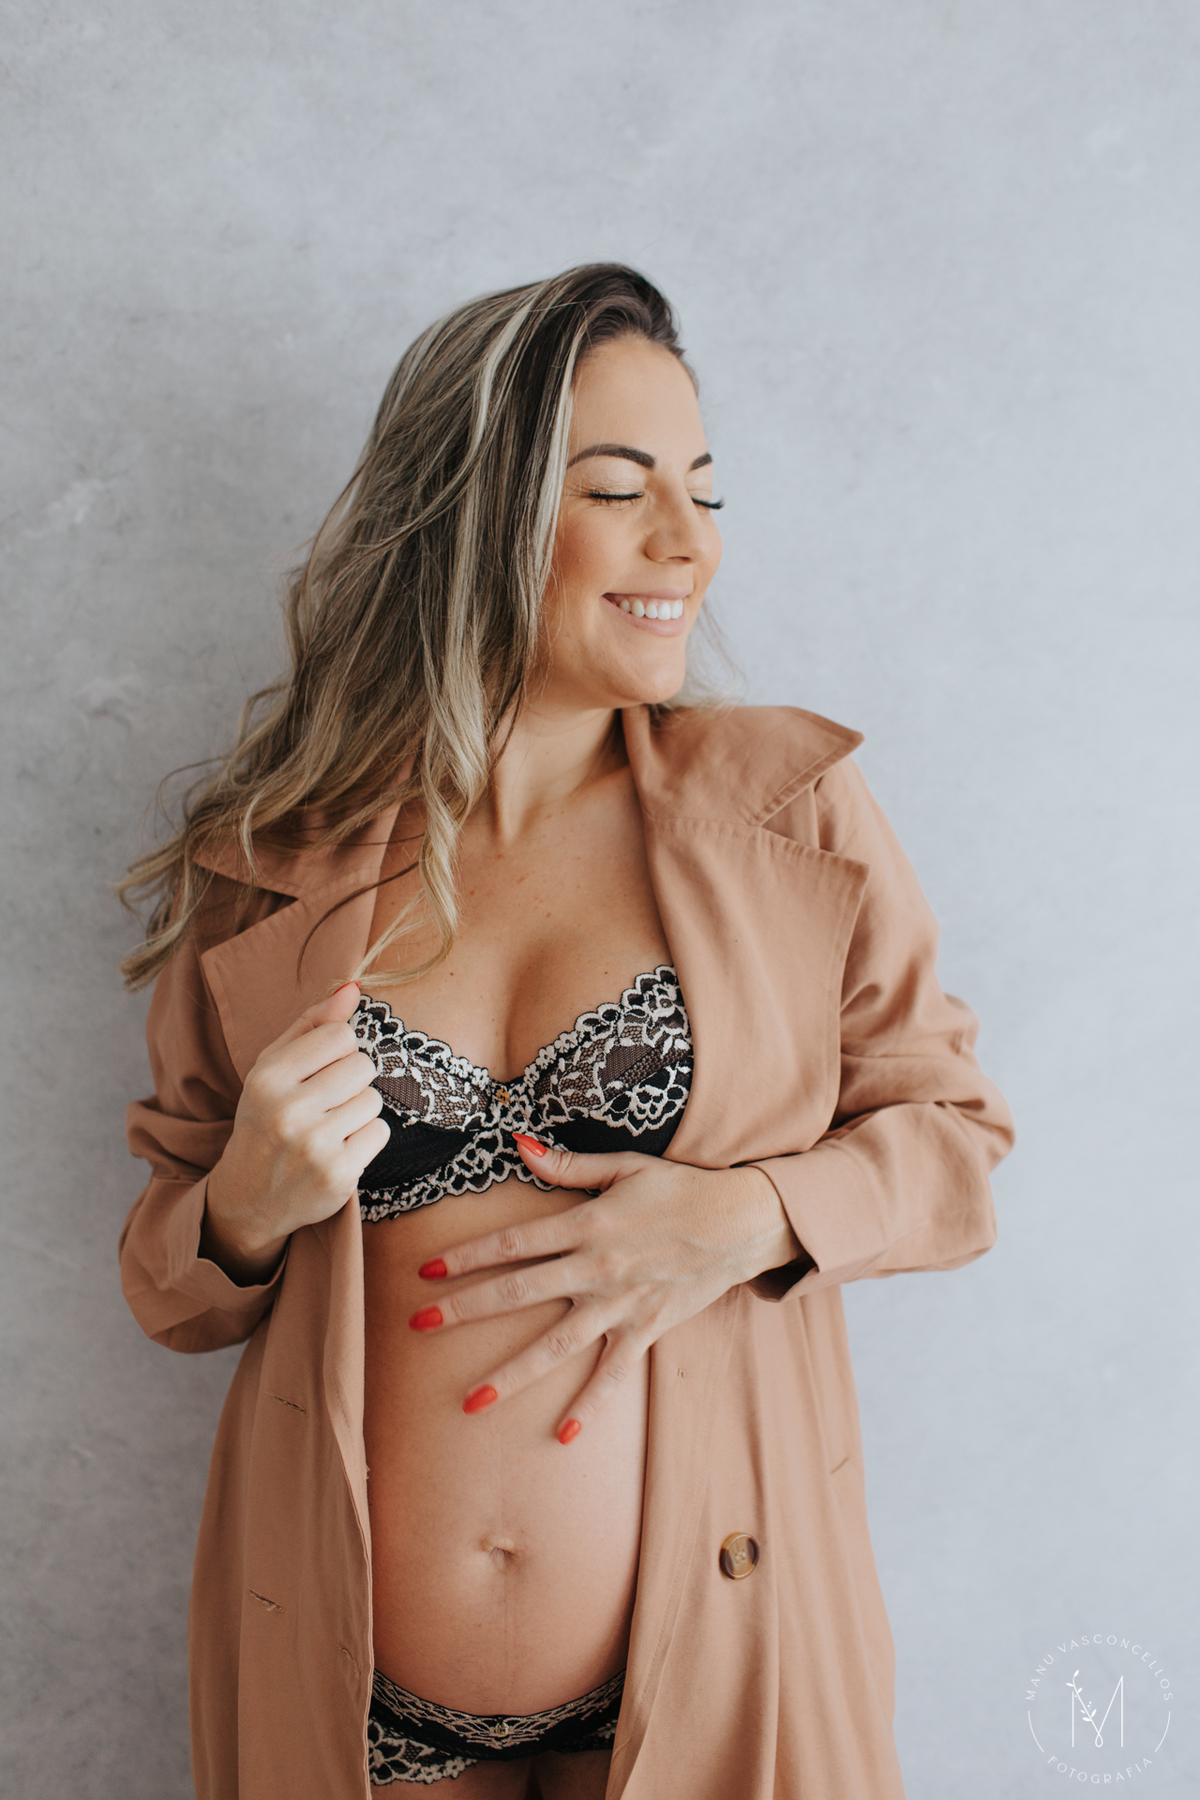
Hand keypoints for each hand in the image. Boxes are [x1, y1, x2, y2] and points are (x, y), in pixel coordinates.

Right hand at [202, 981, 388, 1283]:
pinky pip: (380, 1133)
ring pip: (373, 1101)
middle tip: (325, 1104)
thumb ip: (312, 1024)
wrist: (249, 1197)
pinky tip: (337, 1151)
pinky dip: (365, 1141)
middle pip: (362, 1067)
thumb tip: (353, 987)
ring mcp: (314, 1147)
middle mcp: (287, 1112)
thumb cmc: (266, 1119)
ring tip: (329, 1129)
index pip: (340, 1035)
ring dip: (358, 1113)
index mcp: (268, 1077)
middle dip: (351, 1082)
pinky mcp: (338, 1176)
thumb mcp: (273, 1068)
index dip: (339, 1052)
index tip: (320, 1071)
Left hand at [410, 1135, 800, 1440]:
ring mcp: (621, 1304)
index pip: (514, 1243)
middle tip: (418, 1326)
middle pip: (518, 1293)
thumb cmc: (680, 1188)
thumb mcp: (624, 1166)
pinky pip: (612, 1374)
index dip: (469, 1255)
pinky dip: (589, 1406)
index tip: (428, 1269)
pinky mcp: (645, 1329)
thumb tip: (518, 1145)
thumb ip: (567, 1166)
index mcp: (587, 1225)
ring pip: (556, 1345)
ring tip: (471, 1401)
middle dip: (465, 1309)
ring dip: (512, 1374)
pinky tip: (562, 1436)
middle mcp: (597, 1268)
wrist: (741, 1221)